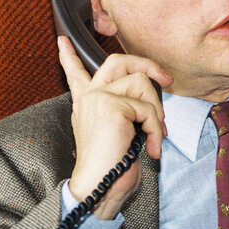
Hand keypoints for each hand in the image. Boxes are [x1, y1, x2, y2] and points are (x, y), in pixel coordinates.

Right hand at [57, 36, 172, 219]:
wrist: (100, 188)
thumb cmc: (112, 168)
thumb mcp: (119, 133)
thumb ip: (125, 112)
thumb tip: (151, 102)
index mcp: (86, 104)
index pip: (76, 74)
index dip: (69, 56)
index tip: (63, 40)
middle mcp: (89, 97)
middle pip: (118, 61)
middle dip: (147, 64)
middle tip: (166, 80)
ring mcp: (98, 98)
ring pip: (141, 83)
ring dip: (157, 111)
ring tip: (155, 135)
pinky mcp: (112, 106)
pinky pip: (148, 108)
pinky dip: (156, 129)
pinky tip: (151, 148)